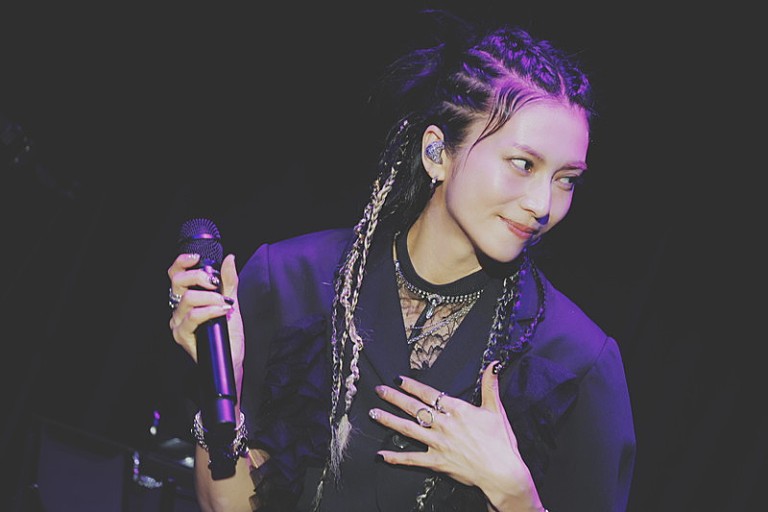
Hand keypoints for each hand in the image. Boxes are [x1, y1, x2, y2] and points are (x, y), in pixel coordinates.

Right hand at [167, 253, 242, 370]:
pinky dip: (209, 310)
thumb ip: (228, 280)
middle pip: (178, 282)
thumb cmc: (229, 333)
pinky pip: (192, 316)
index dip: (182, 262)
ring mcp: (179, 322)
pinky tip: (221, 311)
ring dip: (210, 297)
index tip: (197, 258)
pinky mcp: (182, 335)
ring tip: (224, 304)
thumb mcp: (231, 301)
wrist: (231, 357)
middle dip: (199, 277)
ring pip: (187, 298)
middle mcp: (179, 309)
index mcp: (187, 298)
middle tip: (215, 284)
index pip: (176, 275)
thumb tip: (229, 259)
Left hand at [370, 362, 541, 509]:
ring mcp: (438, 443)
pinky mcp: (437, 462)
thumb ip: (490, 385)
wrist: (503, 472)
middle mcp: (444, 424)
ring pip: (408, 429)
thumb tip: (494, 364)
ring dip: (389, 420)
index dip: (412, 385)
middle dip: (394, 398)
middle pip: (414, 407)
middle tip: (379, 390)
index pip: (429, 393)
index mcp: (457, 409)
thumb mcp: (496, 409)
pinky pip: (412, 459)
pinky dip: (395, 457)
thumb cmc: (501, 442)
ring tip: (373, 413)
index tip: (398, 379)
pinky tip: (381, 454)